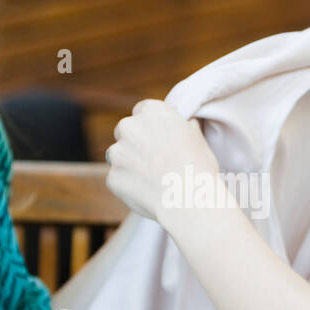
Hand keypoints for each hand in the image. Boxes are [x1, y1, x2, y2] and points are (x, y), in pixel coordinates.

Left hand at [105, 99, 219, 224]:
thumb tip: (188, 123)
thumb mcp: (197, 137)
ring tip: (152, 179)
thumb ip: (185, 126)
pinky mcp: (112, 176)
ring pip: (118, 156)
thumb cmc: (198, 167)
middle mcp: (129, 126)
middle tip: (154, 161)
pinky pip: (118, 179)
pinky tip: (147, 193)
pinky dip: (128, 185)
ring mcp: (117, 152)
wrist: (188, 198)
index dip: (151, 127)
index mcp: (151, 111)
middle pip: (126, 131)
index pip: (142, 111)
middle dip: (135, 143)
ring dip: (129, 164)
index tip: (158, 139)